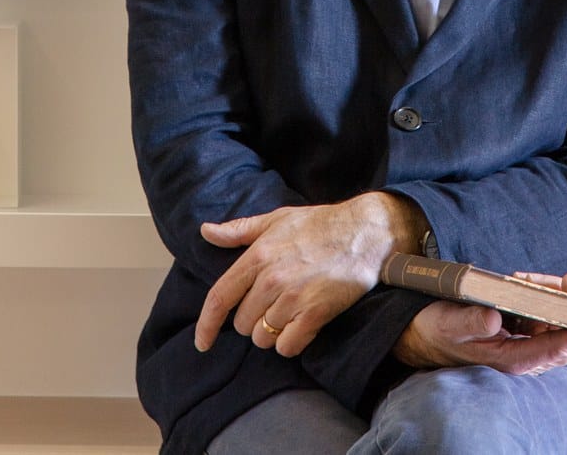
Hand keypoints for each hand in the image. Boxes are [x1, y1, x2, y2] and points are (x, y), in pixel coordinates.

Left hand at [194, 193, 425, 356]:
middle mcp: (271, 279)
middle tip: (274, 303)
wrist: (364, 232)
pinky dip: (292, 342)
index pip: (220, 297)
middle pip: (242, 323)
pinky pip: (288, 346)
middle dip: (253, 319)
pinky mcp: (316, 313)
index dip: (206, 324)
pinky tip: (302, 325)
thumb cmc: (319, 224)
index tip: (201, 342)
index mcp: (258, 255)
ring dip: (272, 332)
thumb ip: (239, 230)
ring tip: (290, 311)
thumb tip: (205, 231)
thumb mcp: (276, 219)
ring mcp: (294, 297)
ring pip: (263, 337)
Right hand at [393, 271, 566, 376]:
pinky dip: (550, 293)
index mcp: (514, 359)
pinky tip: (526, 279)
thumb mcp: (449, 324)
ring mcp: (530, 342)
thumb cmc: (438, 331)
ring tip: (531, 276)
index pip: (560, 350)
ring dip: (563, 297)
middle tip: (566, 279)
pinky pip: (553, 313)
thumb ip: (472, 322)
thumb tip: (495, 317)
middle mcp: (528, 355)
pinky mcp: (526, 330)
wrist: (424, 335)